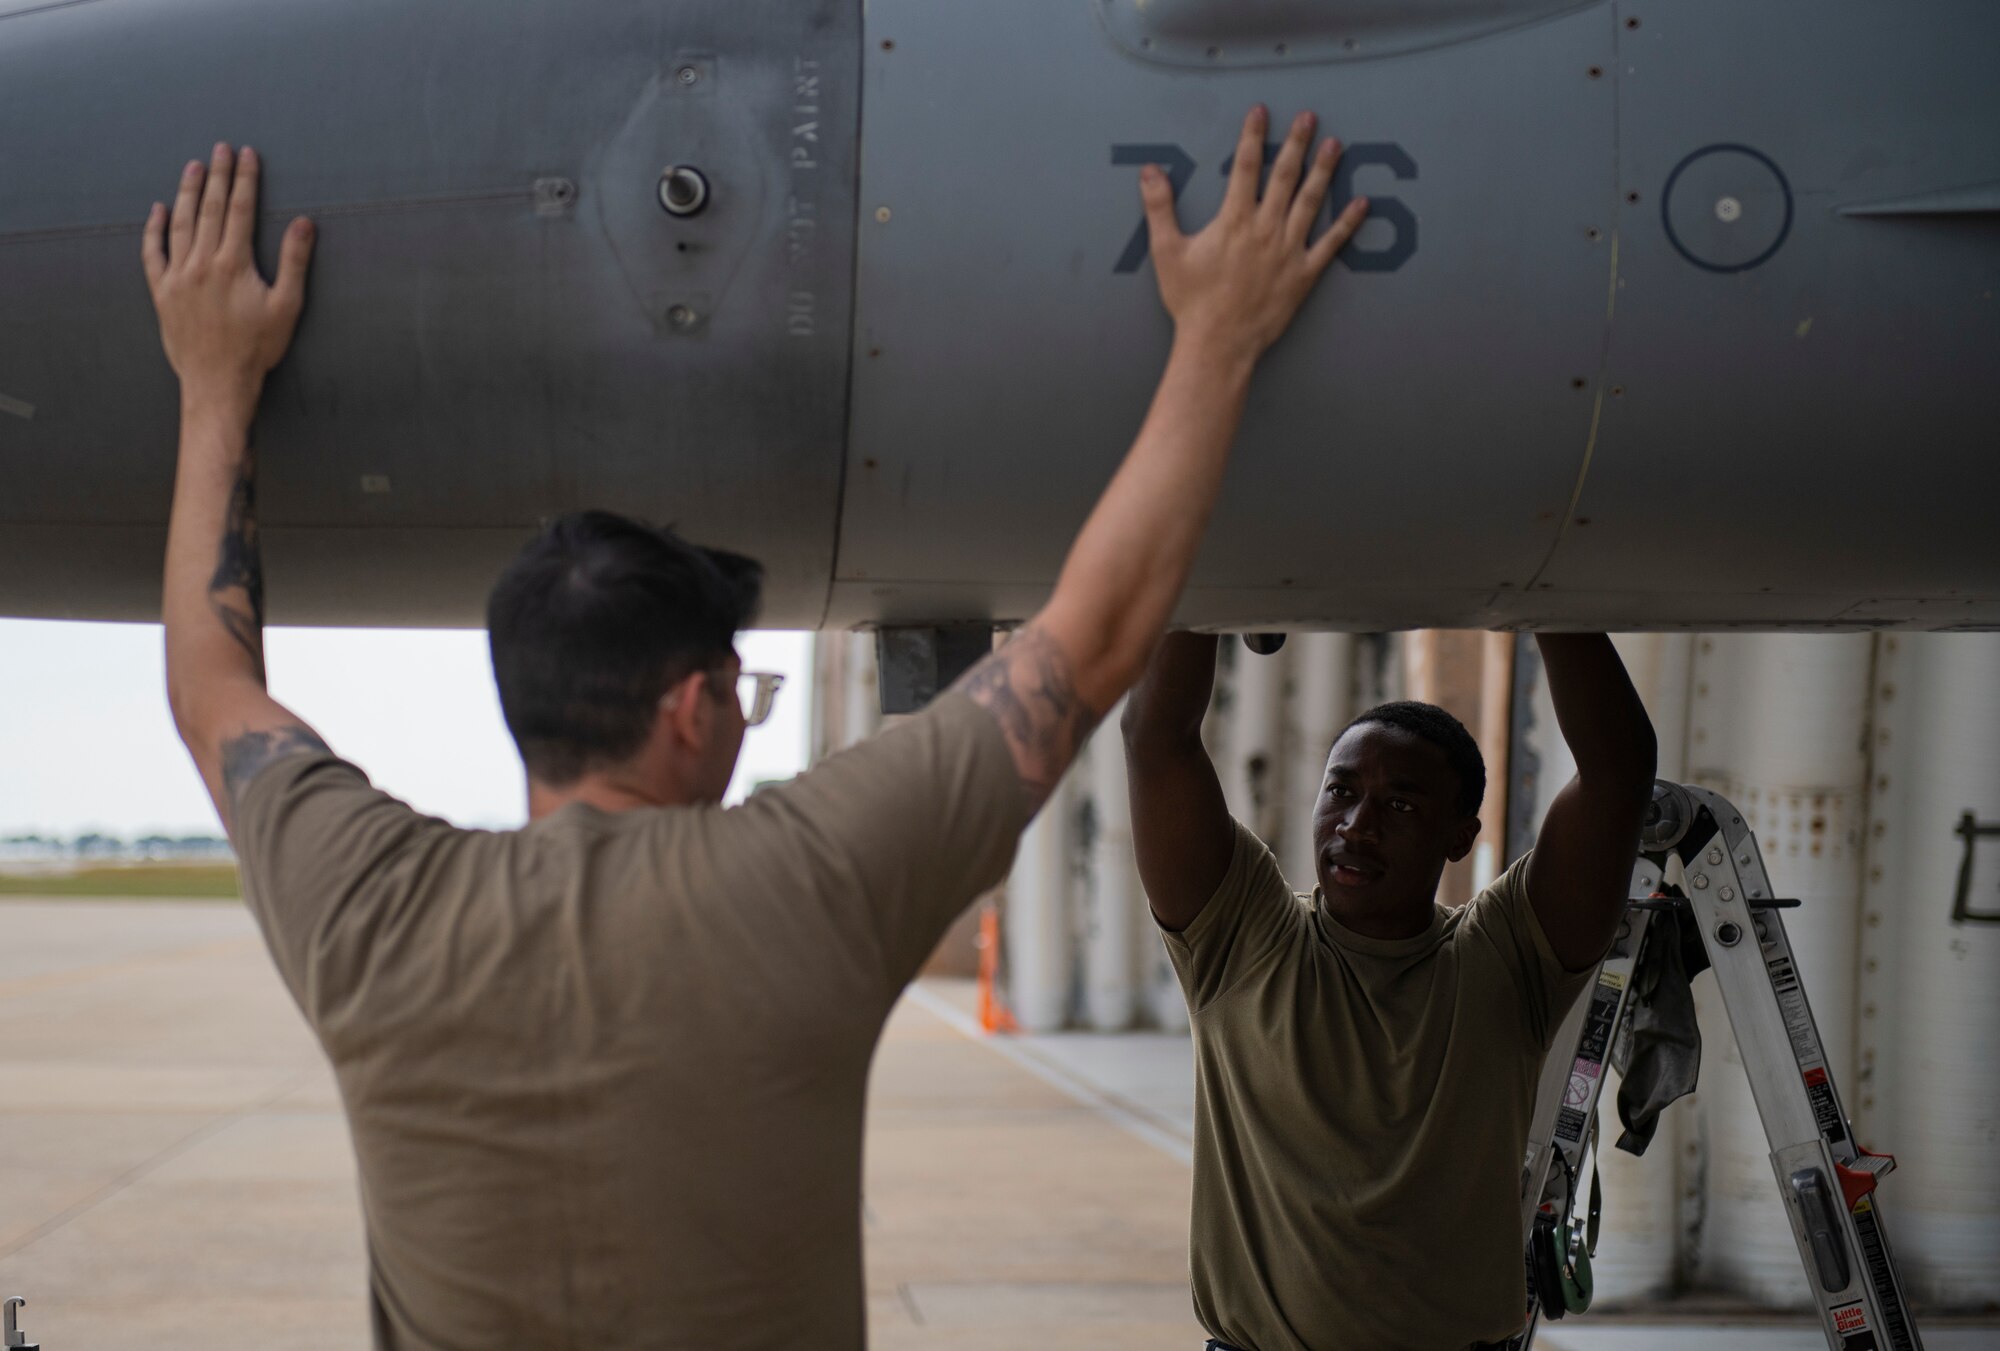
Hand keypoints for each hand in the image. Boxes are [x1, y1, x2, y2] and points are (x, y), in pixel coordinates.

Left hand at [143, 143, 313, 409]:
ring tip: (194, 166)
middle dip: (218, 175)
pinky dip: (154, 229)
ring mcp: (178, 276)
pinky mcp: (162, 292)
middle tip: (221, 148)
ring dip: (188, 192)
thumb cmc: (257, 348)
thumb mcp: (287, 307)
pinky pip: (153, 252)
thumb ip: (294, 262)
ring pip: (181, 223)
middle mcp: (202, 263)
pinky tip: (158, 210)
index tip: (247, 155)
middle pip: (211, 209)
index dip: (245, 180)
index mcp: (234, 264)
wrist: (217, 382)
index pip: (240, 210)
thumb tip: (304, 224)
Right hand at [1140, 106, 1367, 364]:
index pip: (1246, 166)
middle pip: (1285, 175)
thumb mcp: (1167, 251)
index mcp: (1234, 220)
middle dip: (1297, 143)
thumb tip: (1150, 172)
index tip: (1261, 112)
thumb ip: (1160, 208)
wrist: (1217, 343)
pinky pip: (1331, 244)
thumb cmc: (1191, 301)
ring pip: (1311, 201)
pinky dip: (1347, 223)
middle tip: (1309, 117)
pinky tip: (1361, 204)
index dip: (1254, 136)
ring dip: (1324, 171)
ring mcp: (1288, 250)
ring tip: (1335, 146)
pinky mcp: (1304, 274)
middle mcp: (1265, 229)